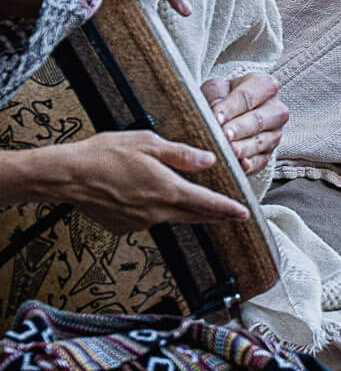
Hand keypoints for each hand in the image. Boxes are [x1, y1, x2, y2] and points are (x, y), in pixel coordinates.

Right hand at [17, 131, 247, 231]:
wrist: (65, 176)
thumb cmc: (103, 155)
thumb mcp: (148, 143)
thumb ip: (181, 154)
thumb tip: (208, 161)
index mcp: (167, 190)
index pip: (207, 203)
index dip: (228, 209)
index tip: (244, 214)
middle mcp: (155, 211)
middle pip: (193, 215)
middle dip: (214, 215)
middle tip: (232, 216)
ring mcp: (138, 222)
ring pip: (169, 217)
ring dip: (181, 210)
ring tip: (189, 199)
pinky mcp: (122, 227)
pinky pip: (145, 219)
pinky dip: (151, 210)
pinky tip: (142, 196)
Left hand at [203, 72, 286, 174]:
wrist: (224, 116)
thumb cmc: (220, 99)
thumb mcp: (214, 89)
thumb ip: (214, 96)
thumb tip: (217, 115)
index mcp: (263, 86)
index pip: (248, 96)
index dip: (232, 107)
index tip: (216, 118)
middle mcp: (275, 109)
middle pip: (259, 120)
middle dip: (240, 129)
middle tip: (224, 135)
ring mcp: (274, 133)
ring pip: (262, 141)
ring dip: (244, 148)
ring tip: (229, 152)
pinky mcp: (269, 153)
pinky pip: (262, 161)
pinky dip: (250, 164)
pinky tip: (240, 165)